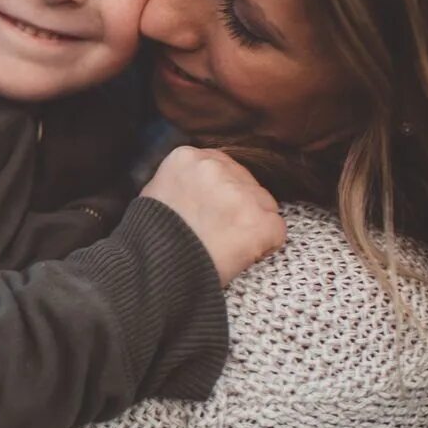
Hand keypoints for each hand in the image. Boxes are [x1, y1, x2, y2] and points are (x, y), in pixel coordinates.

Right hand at [140, 146, 285, 285]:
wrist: (154, 270)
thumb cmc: (151, 237)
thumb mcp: (156, 192)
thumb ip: (183, 181)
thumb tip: (201, 187)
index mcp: (187, 157)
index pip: (223, 168)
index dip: (221, 194)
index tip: (212, 213)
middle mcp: (215, 168)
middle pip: (247, 184)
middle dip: (238, 208)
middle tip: (217, 233)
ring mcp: (241, 194)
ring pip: (264, 206)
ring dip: (250, 226)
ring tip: (223, 247)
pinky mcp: (260, 222)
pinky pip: (276, 232)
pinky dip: (263, 247)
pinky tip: (239, 256)